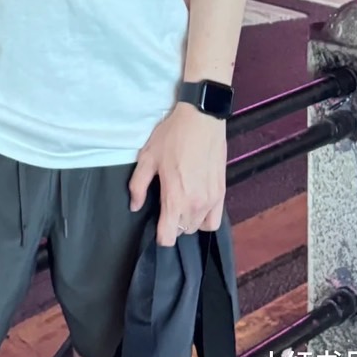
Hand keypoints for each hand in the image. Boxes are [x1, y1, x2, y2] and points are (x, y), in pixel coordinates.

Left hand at [129, 102, 226, 246]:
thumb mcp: (148, 157)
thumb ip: (138, 185)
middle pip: (183, 233)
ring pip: (197, 227)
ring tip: (181, 205)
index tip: (156, 225)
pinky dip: (205, 219)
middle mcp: (195, 205)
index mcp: (175, 199)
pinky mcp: (222, 193)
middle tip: (166, 206)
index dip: (159, 236)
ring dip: (188, 222)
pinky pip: (214, 221)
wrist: (202, 119)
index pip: (168, 238)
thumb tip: (135, 206)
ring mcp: (211, 200)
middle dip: (173, 225)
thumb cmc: (173, 136)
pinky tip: (197, 206)